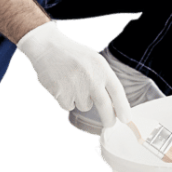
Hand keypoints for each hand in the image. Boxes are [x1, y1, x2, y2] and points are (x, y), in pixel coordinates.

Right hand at [17, 20, 132, 128]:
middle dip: (109, 119)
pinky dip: (65, 100)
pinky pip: (68, 106)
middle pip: (104, 106)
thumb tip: (113, 104)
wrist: (46, 47)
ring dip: (80, 100)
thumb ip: (102, 78)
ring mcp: (75, 86)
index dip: (123, 107)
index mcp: (101, 67)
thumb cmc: (72, 55)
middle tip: (110, 124)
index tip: (126, 118)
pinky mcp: (61, 94)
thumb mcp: (92, 60)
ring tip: (71, 83)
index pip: (117, 91)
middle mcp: (90, 78)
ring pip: (84, 106)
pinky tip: (61, 85)